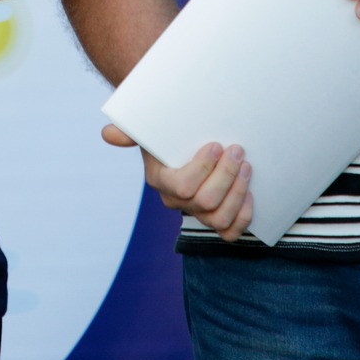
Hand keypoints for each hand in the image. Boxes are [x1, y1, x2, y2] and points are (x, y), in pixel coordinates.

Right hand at [103, 128, 252, 240]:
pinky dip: (244, 217)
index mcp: (160, 180)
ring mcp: (198, 212)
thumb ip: (130, 130)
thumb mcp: (150, 127)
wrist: (186, 139)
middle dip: (226, 176)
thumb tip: (108, 134)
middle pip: (205, 202)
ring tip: (246, 167)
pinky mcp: (217, 219)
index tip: (216, 145)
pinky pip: (230, 232)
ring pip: (220, 218)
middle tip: (238, 151)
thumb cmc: (169, 131)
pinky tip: (251, 193)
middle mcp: (177, 201)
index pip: (182, 186)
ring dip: (238, 193)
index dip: (202, 169)